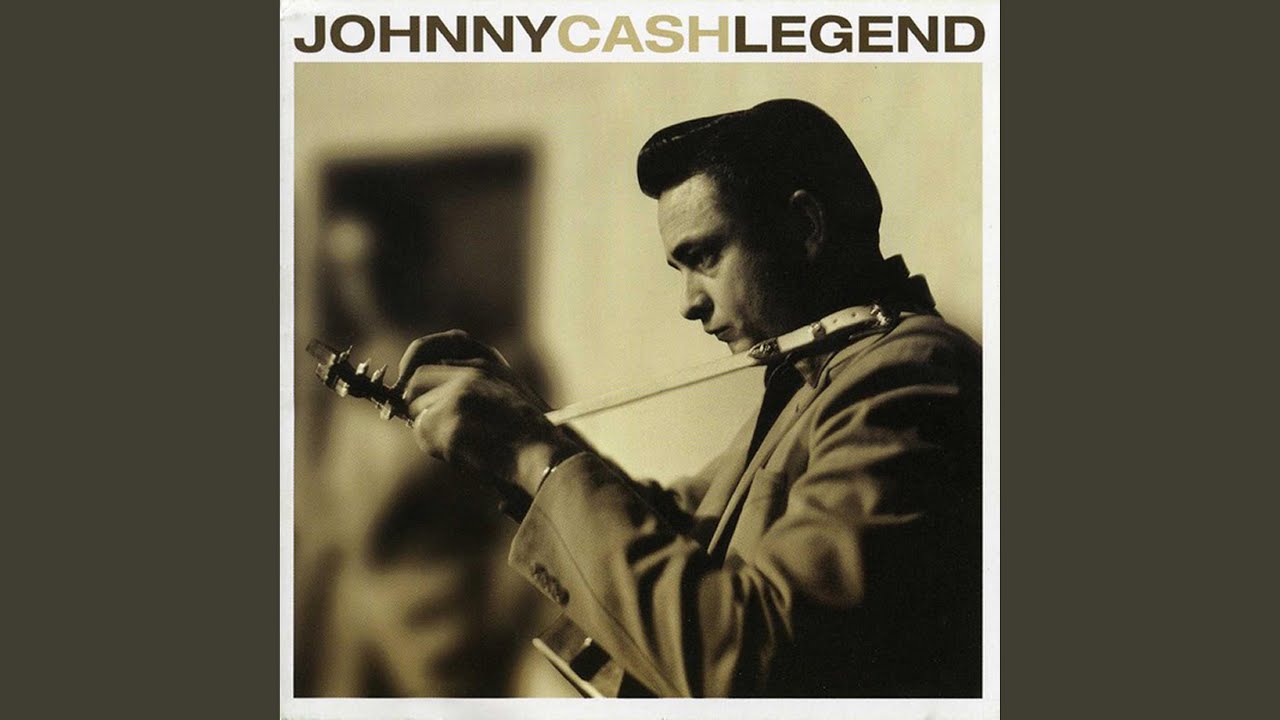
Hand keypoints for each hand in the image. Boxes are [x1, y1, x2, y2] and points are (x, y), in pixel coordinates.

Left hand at [393, 330, 576, 492]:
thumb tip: (419, 400)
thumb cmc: (527, 435)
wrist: (545, 456)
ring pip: (417, 414)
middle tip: (440, 430)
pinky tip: (463, 455)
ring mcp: (460, 397)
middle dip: (419, 409)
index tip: (408, 390)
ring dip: (431, 433)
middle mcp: (470, 374)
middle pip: (415, 385)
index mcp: (484, 362)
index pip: (428, 357)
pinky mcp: (453, 422)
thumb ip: (466, 387)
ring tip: (464, 445)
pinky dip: (437, 448)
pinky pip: (424, 435)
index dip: (415, 377)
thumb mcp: (500, 395)